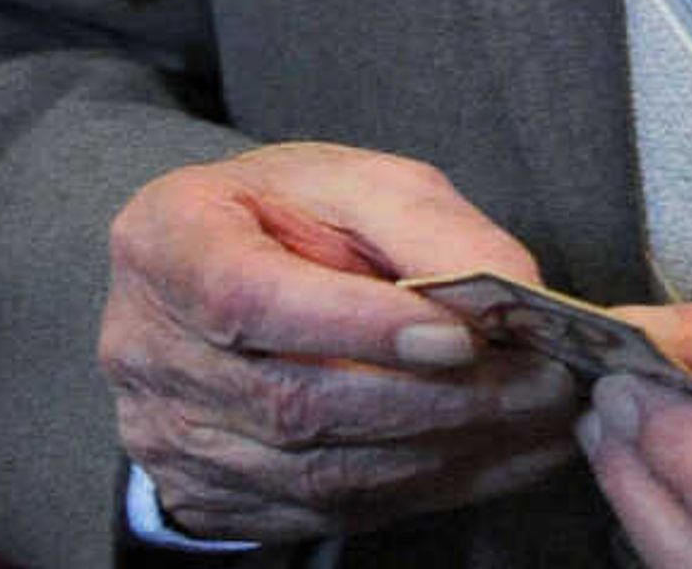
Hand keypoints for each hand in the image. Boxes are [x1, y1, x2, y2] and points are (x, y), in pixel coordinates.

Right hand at [98, 140, 581, 542]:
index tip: (462, 335)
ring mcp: (167, 436)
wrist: (221, 270)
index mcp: (166, 241)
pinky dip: (426, 488)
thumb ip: (431, 226)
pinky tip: (500, 458)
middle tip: (545, 383)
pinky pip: (325, 510)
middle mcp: (146, 349)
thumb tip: (512, 290)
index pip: (250, 300)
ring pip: (316, 471)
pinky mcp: (207, 496)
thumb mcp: (357, 182)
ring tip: (543, 420)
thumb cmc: (293, 213)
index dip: (357, 326)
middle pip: (293, 399)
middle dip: (437, 399)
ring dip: (446, 451)